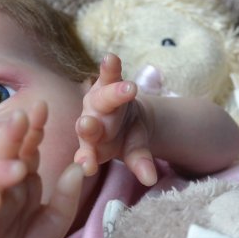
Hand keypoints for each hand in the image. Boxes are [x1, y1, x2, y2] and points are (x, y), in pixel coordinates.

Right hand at [0, 102, 83, 237]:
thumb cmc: (32, 237)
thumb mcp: (59, 217)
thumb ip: (67, 195)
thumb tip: (78, 168)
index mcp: (21, 174)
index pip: (26, 145)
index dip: (32, 127)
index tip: (41, 107)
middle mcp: (0, 183)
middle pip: (3, 154)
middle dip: (10, 135)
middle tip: (20, 118)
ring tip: (17, 167)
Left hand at [74, 53, 157, 185]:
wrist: (128, 119)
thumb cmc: (125, 140)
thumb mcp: (134, 152)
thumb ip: (140, 163)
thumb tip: (151, 180)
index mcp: (91, 146)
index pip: (88, 154)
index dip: (86, 159)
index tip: (87, 167)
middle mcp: (89, 122)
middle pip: (90, 126)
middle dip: (90, 128)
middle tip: (88, 125)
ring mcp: (97, 101)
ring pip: (103, 98)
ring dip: (113, 94)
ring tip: (128, 89)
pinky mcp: (108, 82)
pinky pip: (109, 74)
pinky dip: (110, 67)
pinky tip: (111, 57)